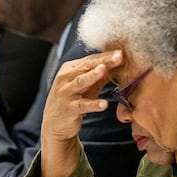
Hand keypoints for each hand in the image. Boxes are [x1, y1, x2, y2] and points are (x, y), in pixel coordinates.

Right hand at [40, 49, 121, 176]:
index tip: (121, 52)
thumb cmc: (74, 101)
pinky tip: (104, 104)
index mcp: (70, 69)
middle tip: (118, 56)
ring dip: (92, 75)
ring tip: (104, 70)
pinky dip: (93, 104)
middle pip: (87, 67)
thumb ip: (100, 77)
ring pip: (81, 82)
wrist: (55, 124)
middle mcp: (65, 78)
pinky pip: (82, 105)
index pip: (91, 59)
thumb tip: (117, 65)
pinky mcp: (68, 108)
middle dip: (103, 61)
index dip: (106, 55)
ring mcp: (65, 93)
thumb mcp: (87, 87)